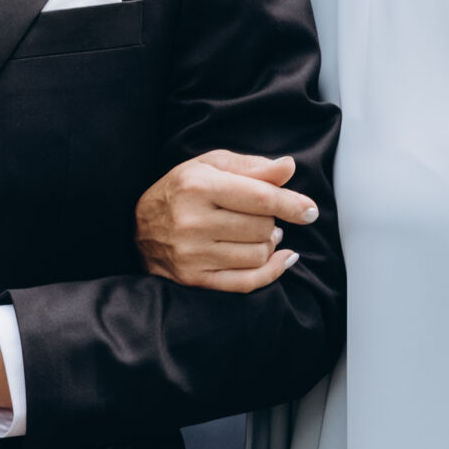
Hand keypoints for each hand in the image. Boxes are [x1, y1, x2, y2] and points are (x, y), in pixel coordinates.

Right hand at [135, 151, 316, 292]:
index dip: (291, 204)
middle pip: (262, 227)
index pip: (260, 198)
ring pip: (257, 254)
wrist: (138, 226)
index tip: (310, 210)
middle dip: (271, 221)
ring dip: (268, 244)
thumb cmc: (181, 189)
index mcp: (198, 186)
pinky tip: (281, 259)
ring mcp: (192, 255)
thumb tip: (289, 167)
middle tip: (262, 216)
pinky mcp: (193, 279)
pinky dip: (271, 272)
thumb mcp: (211, 166)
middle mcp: (192, 222)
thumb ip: (252, 167)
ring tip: (256, 233)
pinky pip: (246, 282)